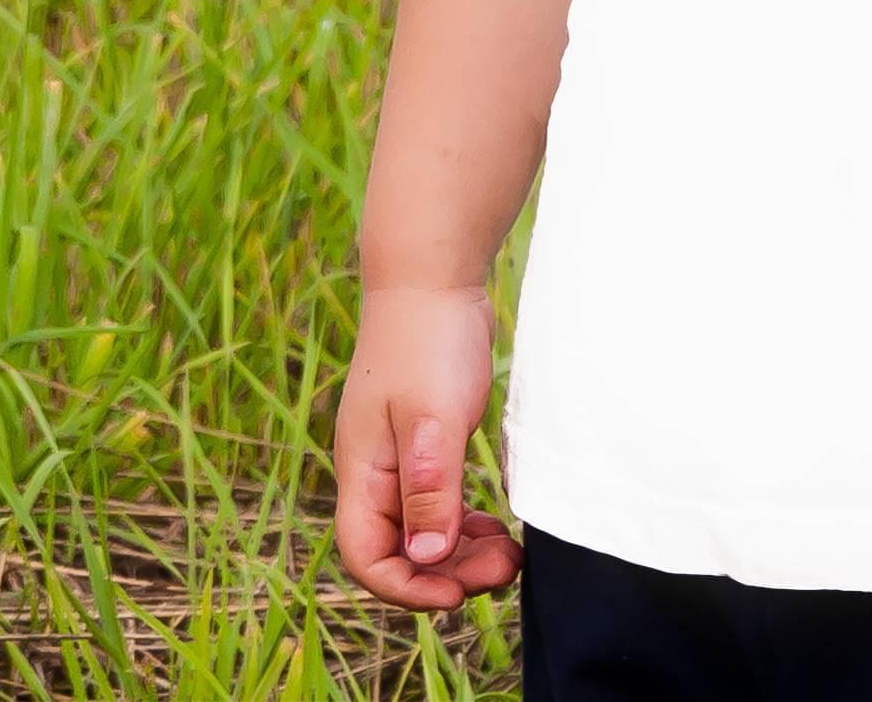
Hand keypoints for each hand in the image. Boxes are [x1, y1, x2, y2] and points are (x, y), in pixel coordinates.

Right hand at [330, 281, 521, 612]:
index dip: (409, 588)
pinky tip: (495, 527)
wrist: (432, 278)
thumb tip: (426, 558)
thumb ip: (429, 489)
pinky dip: (465, 525)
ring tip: (508, 554)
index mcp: (363, 472)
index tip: (459, 593)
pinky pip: (439, 506)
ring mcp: (400, 460)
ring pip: (422, 533)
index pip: (366, 556)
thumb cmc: (427, 341)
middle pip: (399, 553)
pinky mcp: (427, 446)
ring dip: (461, 554)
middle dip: (448, 574)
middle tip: (504, 568)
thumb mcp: (432, 418)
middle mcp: (375, 474)